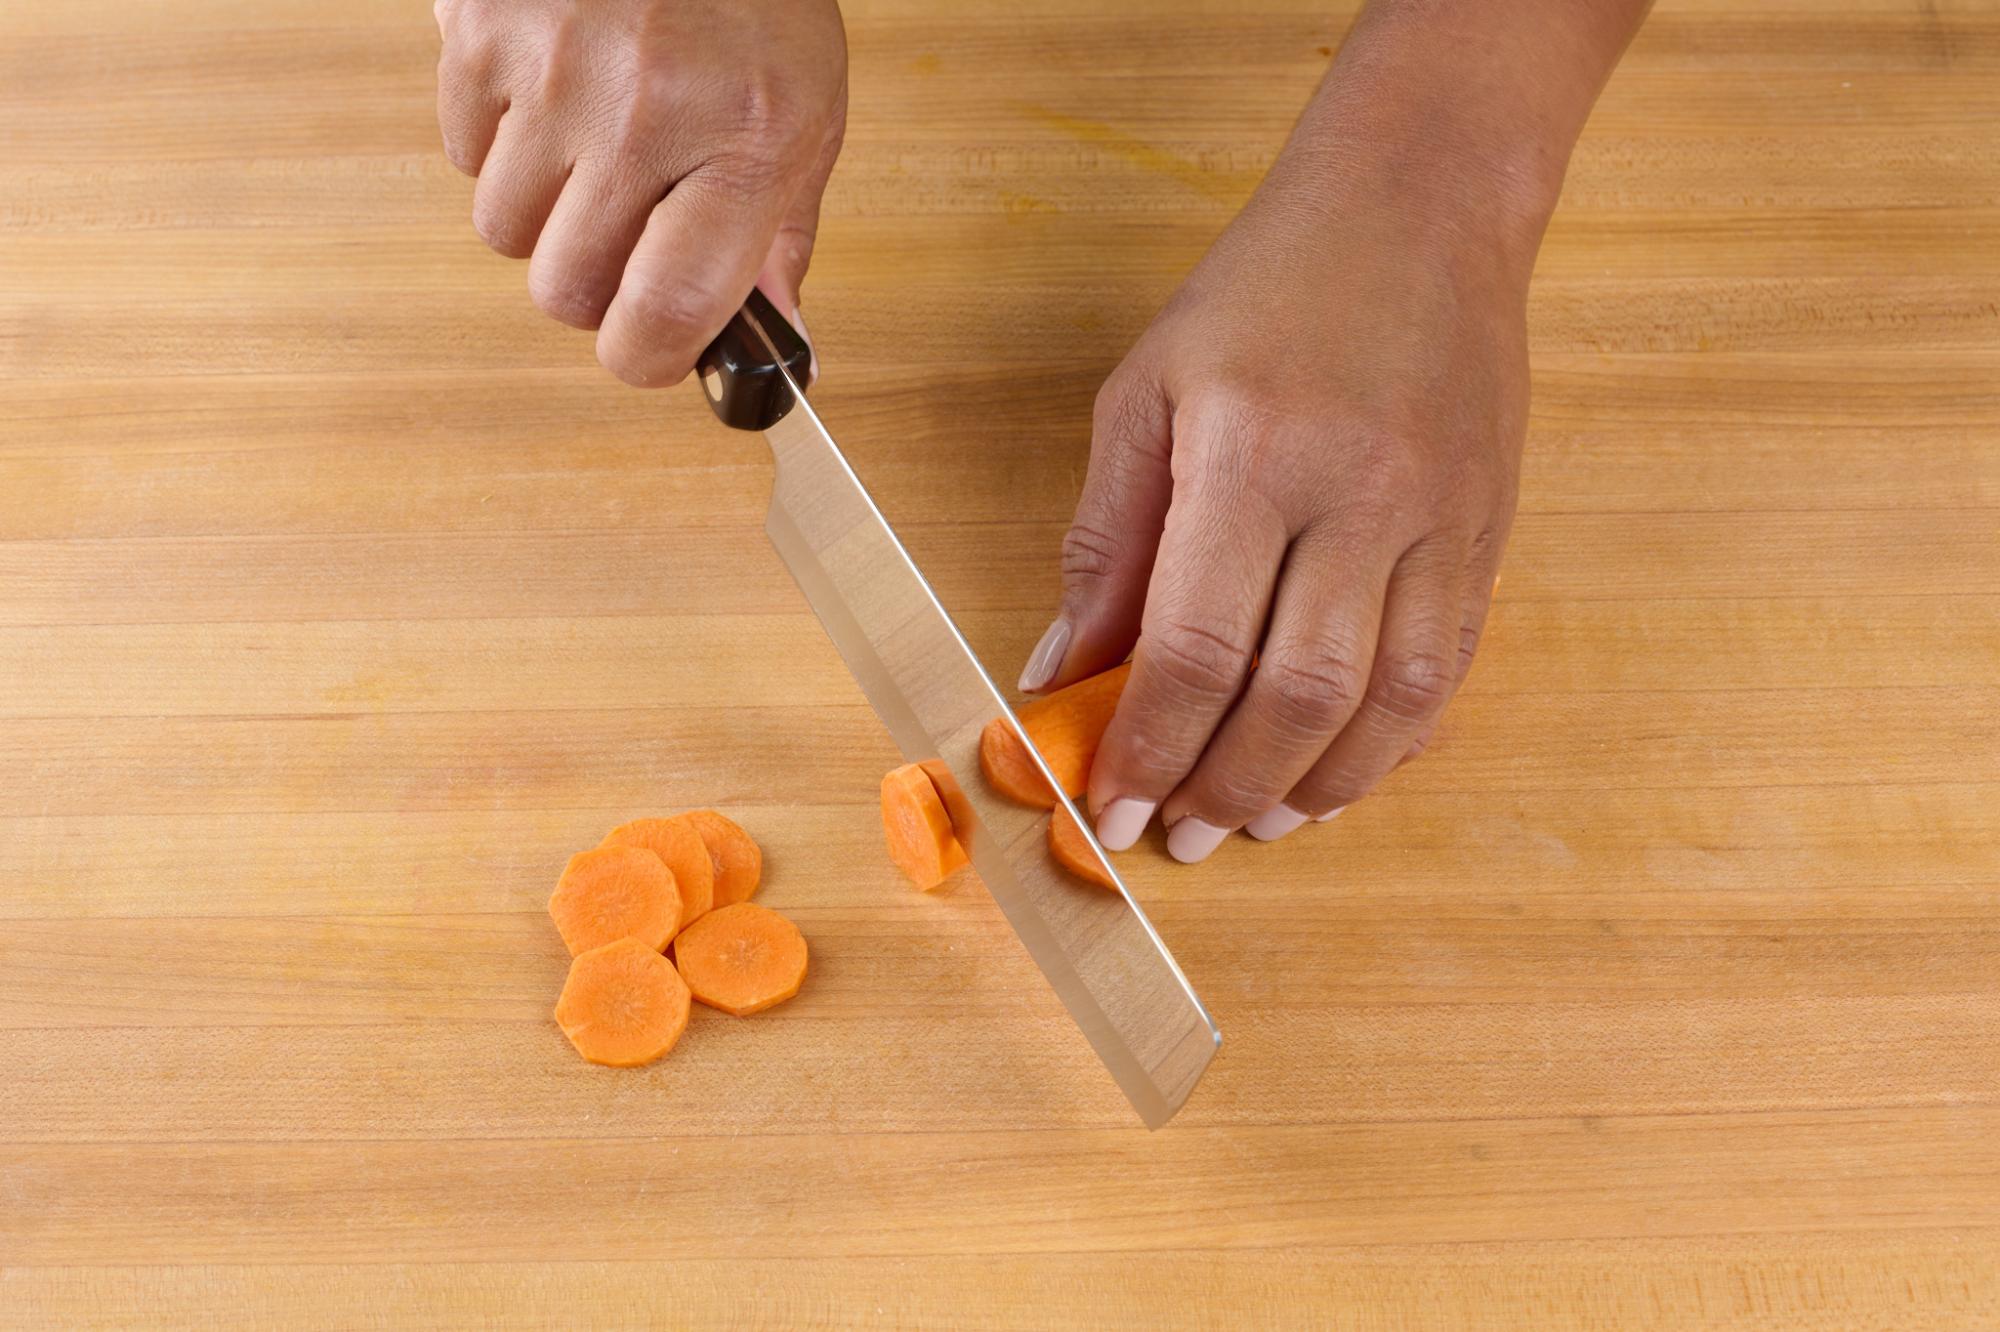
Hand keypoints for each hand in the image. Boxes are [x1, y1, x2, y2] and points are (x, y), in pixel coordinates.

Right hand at [435, 0, 845, 384]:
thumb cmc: (752, 1)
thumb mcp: (807, 113)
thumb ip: (782, 233)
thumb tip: (772, 340)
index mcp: (745, 142)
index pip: (666, 309)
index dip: (643, 357)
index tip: (644, 352)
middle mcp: (646, 111)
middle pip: (564, 286)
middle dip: (589, 285)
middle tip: (624, 238)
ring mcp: (554, 71)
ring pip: (505, 230)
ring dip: (544, 213)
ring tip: (593, 149)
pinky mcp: (481, 30)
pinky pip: (465, 151)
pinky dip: (502, 142)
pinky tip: (554, 93)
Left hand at [1021, 61, 1566, 861]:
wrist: (1421, 208)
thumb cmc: (1262, 295)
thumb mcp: (1146, 395)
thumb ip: (1105, 542)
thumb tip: (1061, 672)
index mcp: (1249, 454)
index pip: (1193, 647)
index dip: (1148, 748)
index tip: (1112, 812)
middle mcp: (1355, 494)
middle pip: (1293, 695)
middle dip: (1224, 789)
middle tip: (1178, 837)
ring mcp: (1437, 518)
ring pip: (1386, 702)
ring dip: (1315, 787)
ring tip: (1255, 823)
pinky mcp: (1487, 532)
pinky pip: (1449, 669)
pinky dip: (1393, 743)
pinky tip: (1339, 773)